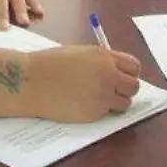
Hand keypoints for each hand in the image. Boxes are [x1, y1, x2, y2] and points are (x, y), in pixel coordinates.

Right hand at [25, 46, 140, 122]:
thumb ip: (100, 61)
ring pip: (125, 103)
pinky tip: (84, 104)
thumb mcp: (80, 54)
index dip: (129, 73)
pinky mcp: (94, 113)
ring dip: (116, 102)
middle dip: (126, 89)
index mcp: (104, 57)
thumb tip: (115, 71)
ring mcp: (103, 96)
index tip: (122, 77)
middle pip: (134, 86)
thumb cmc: (51, 64)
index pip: (134, 67)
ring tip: (99, 99)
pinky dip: (100, 111)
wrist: (32, 80)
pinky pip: (107, 113)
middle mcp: (108, 76)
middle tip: (114, 91)